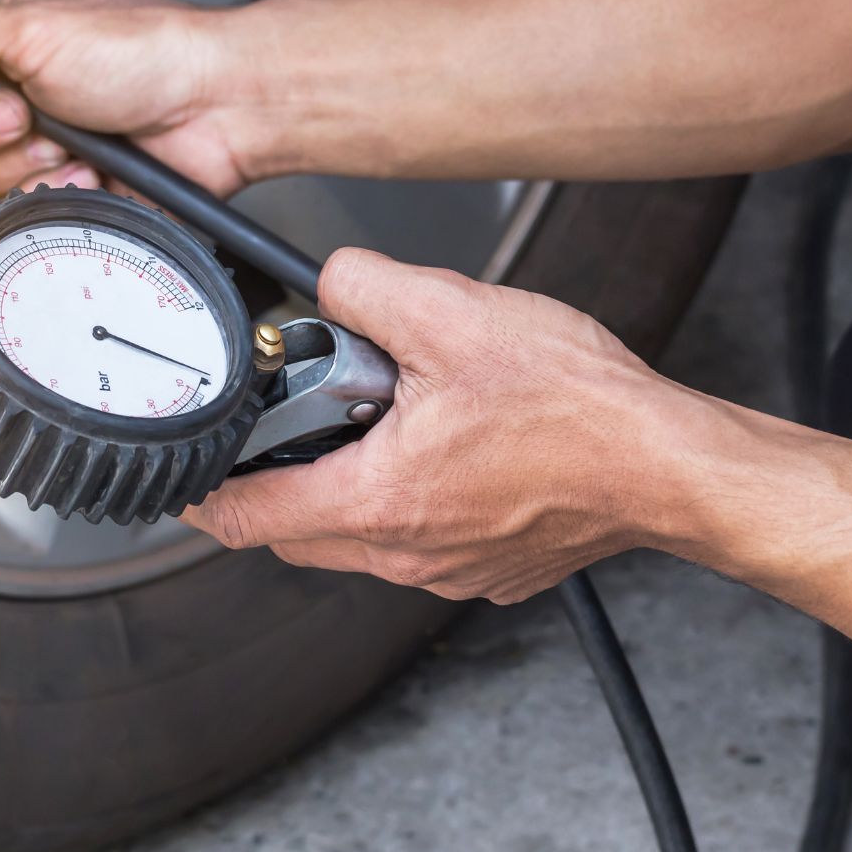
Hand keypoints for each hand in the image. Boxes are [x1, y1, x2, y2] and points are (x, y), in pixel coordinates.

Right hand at [0, 0, 260, 200]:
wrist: (220, 106)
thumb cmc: (151, 51)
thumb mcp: (39, 27)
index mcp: (9, 45)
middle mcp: (23, 97)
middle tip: (22, 113)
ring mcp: (48, 147)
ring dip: (22, 164)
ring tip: (70, 142)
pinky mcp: (72, 190)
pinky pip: (27, 210)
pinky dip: (56, 192)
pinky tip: (89, 173)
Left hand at [183, 247, 736, 602]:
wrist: (670, 464)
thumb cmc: (578, 407)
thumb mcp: (452, 312)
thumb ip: (366, 287)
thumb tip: (331, 280)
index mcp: (378, 500)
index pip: (247, 519)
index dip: (200, 496)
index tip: (181, 476)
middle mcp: (407, 554)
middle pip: (296, 533)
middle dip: (277, 479)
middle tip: (290, 421)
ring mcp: (451, 571)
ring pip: (360, 538)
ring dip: (349, 485)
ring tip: (384, 419)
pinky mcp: (492, 571)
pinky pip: (421, 542)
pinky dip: (410, 500)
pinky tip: (447, 445)